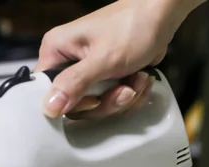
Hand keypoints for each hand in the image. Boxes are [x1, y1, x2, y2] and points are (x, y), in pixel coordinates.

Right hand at [35, 0, 204, 118]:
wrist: (161, 17)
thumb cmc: (132, 26)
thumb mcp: (102, 59)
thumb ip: (74, 84)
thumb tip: (49, 107)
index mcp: (57, 51)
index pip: (47, 94)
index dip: (71, 105)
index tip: (93, 99)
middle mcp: (68, 62)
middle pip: (76, 106)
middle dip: (106, 102)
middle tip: (123, 88)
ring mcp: (88, 73)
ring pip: (97, 107)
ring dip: (123, 98)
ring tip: (136, 78)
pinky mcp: (105, 79)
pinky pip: (112, 102)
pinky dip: (130, 95)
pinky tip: (139, 79)